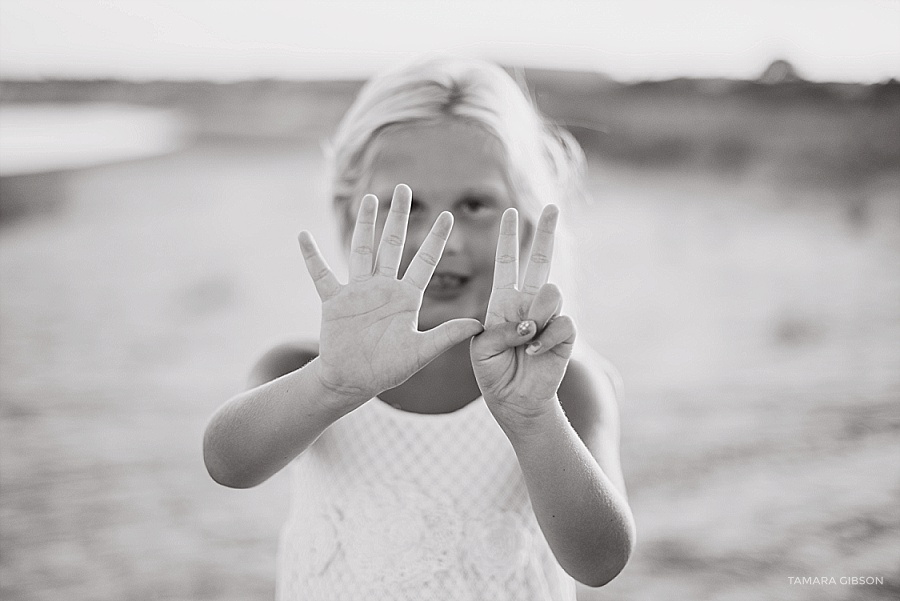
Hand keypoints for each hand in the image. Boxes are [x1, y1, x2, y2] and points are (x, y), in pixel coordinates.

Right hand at [298, 184, 483, 409]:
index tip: (448, 215)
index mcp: (406, 298)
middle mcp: (383, 288)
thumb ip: (447, 336)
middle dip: (398, 217)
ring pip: (361, 249)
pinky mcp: (334, 301)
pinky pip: (321, 274)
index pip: (424, 261)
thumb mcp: (421, 353)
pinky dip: (311, 256)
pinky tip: (303, 235)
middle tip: (403, 188)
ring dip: (364, 224)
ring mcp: (357, 291)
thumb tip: (480, 325)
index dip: (436, 239)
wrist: (353, 381)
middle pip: (392, 244)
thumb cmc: (388, 370)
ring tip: (368, 198)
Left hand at [470, 205, 575, 426]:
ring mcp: (548, 317)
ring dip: (536, 315)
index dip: (508, 238)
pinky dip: (546, 339)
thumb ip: (499, 329)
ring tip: (525, 337)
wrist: (514, 400)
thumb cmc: (493, 373)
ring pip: (551, 293)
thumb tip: (529, 322)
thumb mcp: (481, 348)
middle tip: (552, 207)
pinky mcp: (565, 334)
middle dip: (544, 233)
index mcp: (503, 301)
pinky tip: (535, 352)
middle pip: (539, 261)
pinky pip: (562, 323)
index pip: (506, 263)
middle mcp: (527, 303)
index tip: (509, 212)